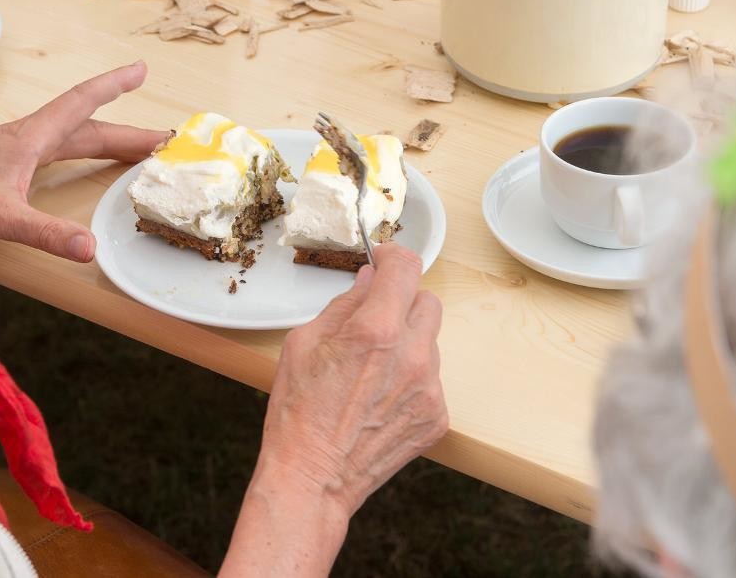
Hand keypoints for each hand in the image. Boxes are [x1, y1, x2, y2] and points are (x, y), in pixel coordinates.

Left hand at [0, 62, 164, 260]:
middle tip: (159, 139)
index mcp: (27, 140)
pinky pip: (50, 151)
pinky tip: (74, 161)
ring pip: (67, 139)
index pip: (80, 105)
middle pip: (84, 127)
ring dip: (101, 140)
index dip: (112, 86)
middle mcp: (22, 139)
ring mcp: (9, 152)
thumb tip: (90, 247)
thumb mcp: (0, 218)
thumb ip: (46, 233)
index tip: (139, 69)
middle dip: (124, 131)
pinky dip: (75, 151)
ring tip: (129, 150)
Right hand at [220, 243, 446, 576]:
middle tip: (374, 320)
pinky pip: (432, 379)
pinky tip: (380, 400)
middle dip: (402, 302)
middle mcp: (412, 354)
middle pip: (428, 301)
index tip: (384, 262)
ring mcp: (430, 388)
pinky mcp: (437, 416)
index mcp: (376, 329)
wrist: (313, 478)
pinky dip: (411, 380)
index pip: (407, 267)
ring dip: (407, 343)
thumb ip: (344, 305)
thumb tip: (370, 279)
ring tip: (370, 372)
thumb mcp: (304, 342)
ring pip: (430, 342)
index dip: (394, 257)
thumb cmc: (298, 411)